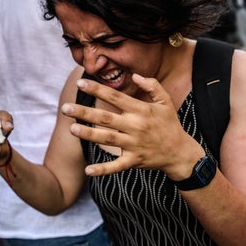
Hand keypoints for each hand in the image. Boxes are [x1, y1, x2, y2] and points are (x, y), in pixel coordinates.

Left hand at [62, 75, 201, 178]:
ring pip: (106, 139)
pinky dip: (103, 169)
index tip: (80, 83)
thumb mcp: (165, 101)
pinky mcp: (134, 160)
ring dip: (88, 134)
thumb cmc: (170, 124)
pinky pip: (116, 165)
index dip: (97, 90)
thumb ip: (151, 85)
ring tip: (71, 129)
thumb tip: (135, 75)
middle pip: (105, 118)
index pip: (115, 97)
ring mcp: (133, 144)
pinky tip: (88, 170)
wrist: (180, 152)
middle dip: (84, 113)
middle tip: (65, 108)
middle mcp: (135, 126)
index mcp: (140, 110)